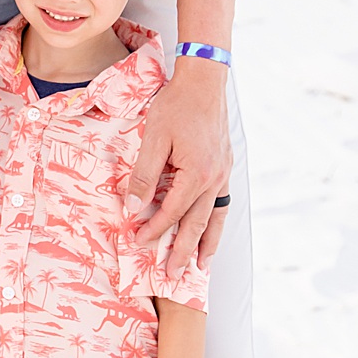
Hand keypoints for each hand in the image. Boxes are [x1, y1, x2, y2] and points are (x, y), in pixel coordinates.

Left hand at [126, 57, 231, 273]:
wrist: (205, 82)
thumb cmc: (176, 105)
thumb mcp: (153, 138)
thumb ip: (143, 174)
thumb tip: (132, 207)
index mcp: (196, 173)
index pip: (171, 212)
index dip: (153, 230)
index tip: (137, 242)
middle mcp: (214, 179)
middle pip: (196, 224)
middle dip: (182, 251)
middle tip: (172, 276)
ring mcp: (223, 174)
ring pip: (214, 219)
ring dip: (206, 245)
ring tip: (200, 268)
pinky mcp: (225, 168)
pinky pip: (221, 204)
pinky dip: (216, 223)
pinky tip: (212, 233)